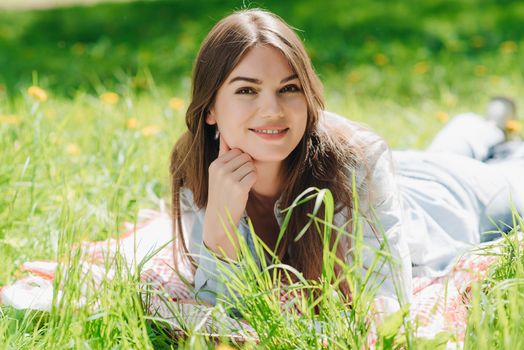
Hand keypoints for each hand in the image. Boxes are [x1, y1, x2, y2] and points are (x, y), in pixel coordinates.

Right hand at [203, 133, 256, 258]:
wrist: (219, 218)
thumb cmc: (222, 193)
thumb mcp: (218, 172)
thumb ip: (223, 153)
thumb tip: (225, 133)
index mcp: (215, 164)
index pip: (237, 150)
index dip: (241, 161)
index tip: (235, 174)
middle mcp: (220, 169)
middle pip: (245, 156)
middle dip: (247, 167)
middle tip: (239, 181)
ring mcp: (229, 178)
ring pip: (251, 165)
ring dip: (250, 175)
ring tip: (241, 185)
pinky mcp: (239, 188)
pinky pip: (254, 175)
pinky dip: (253, 181)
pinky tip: (245, 189)